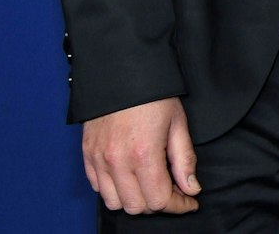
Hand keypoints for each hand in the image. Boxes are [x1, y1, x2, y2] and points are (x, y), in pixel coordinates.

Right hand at [81, 97, 199, 214]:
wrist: (121, 71)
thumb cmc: (153, 95)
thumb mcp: (178, 123)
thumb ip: (184, 160)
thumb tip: (191, 188)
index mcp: (143, 154)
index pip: (160, 200)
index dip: (178, 206)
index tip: (190, 202)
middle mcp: (117, 162)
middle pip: (137, 207)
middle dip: (158, 204)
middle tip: (173, 190)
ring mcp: (98, 160)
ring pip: (114, 202)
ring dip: (135, 200)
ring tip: (151, 185)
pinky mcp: (87, 155)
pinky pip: (97, 188)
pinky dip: (114, 190)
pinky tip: (130, 177)